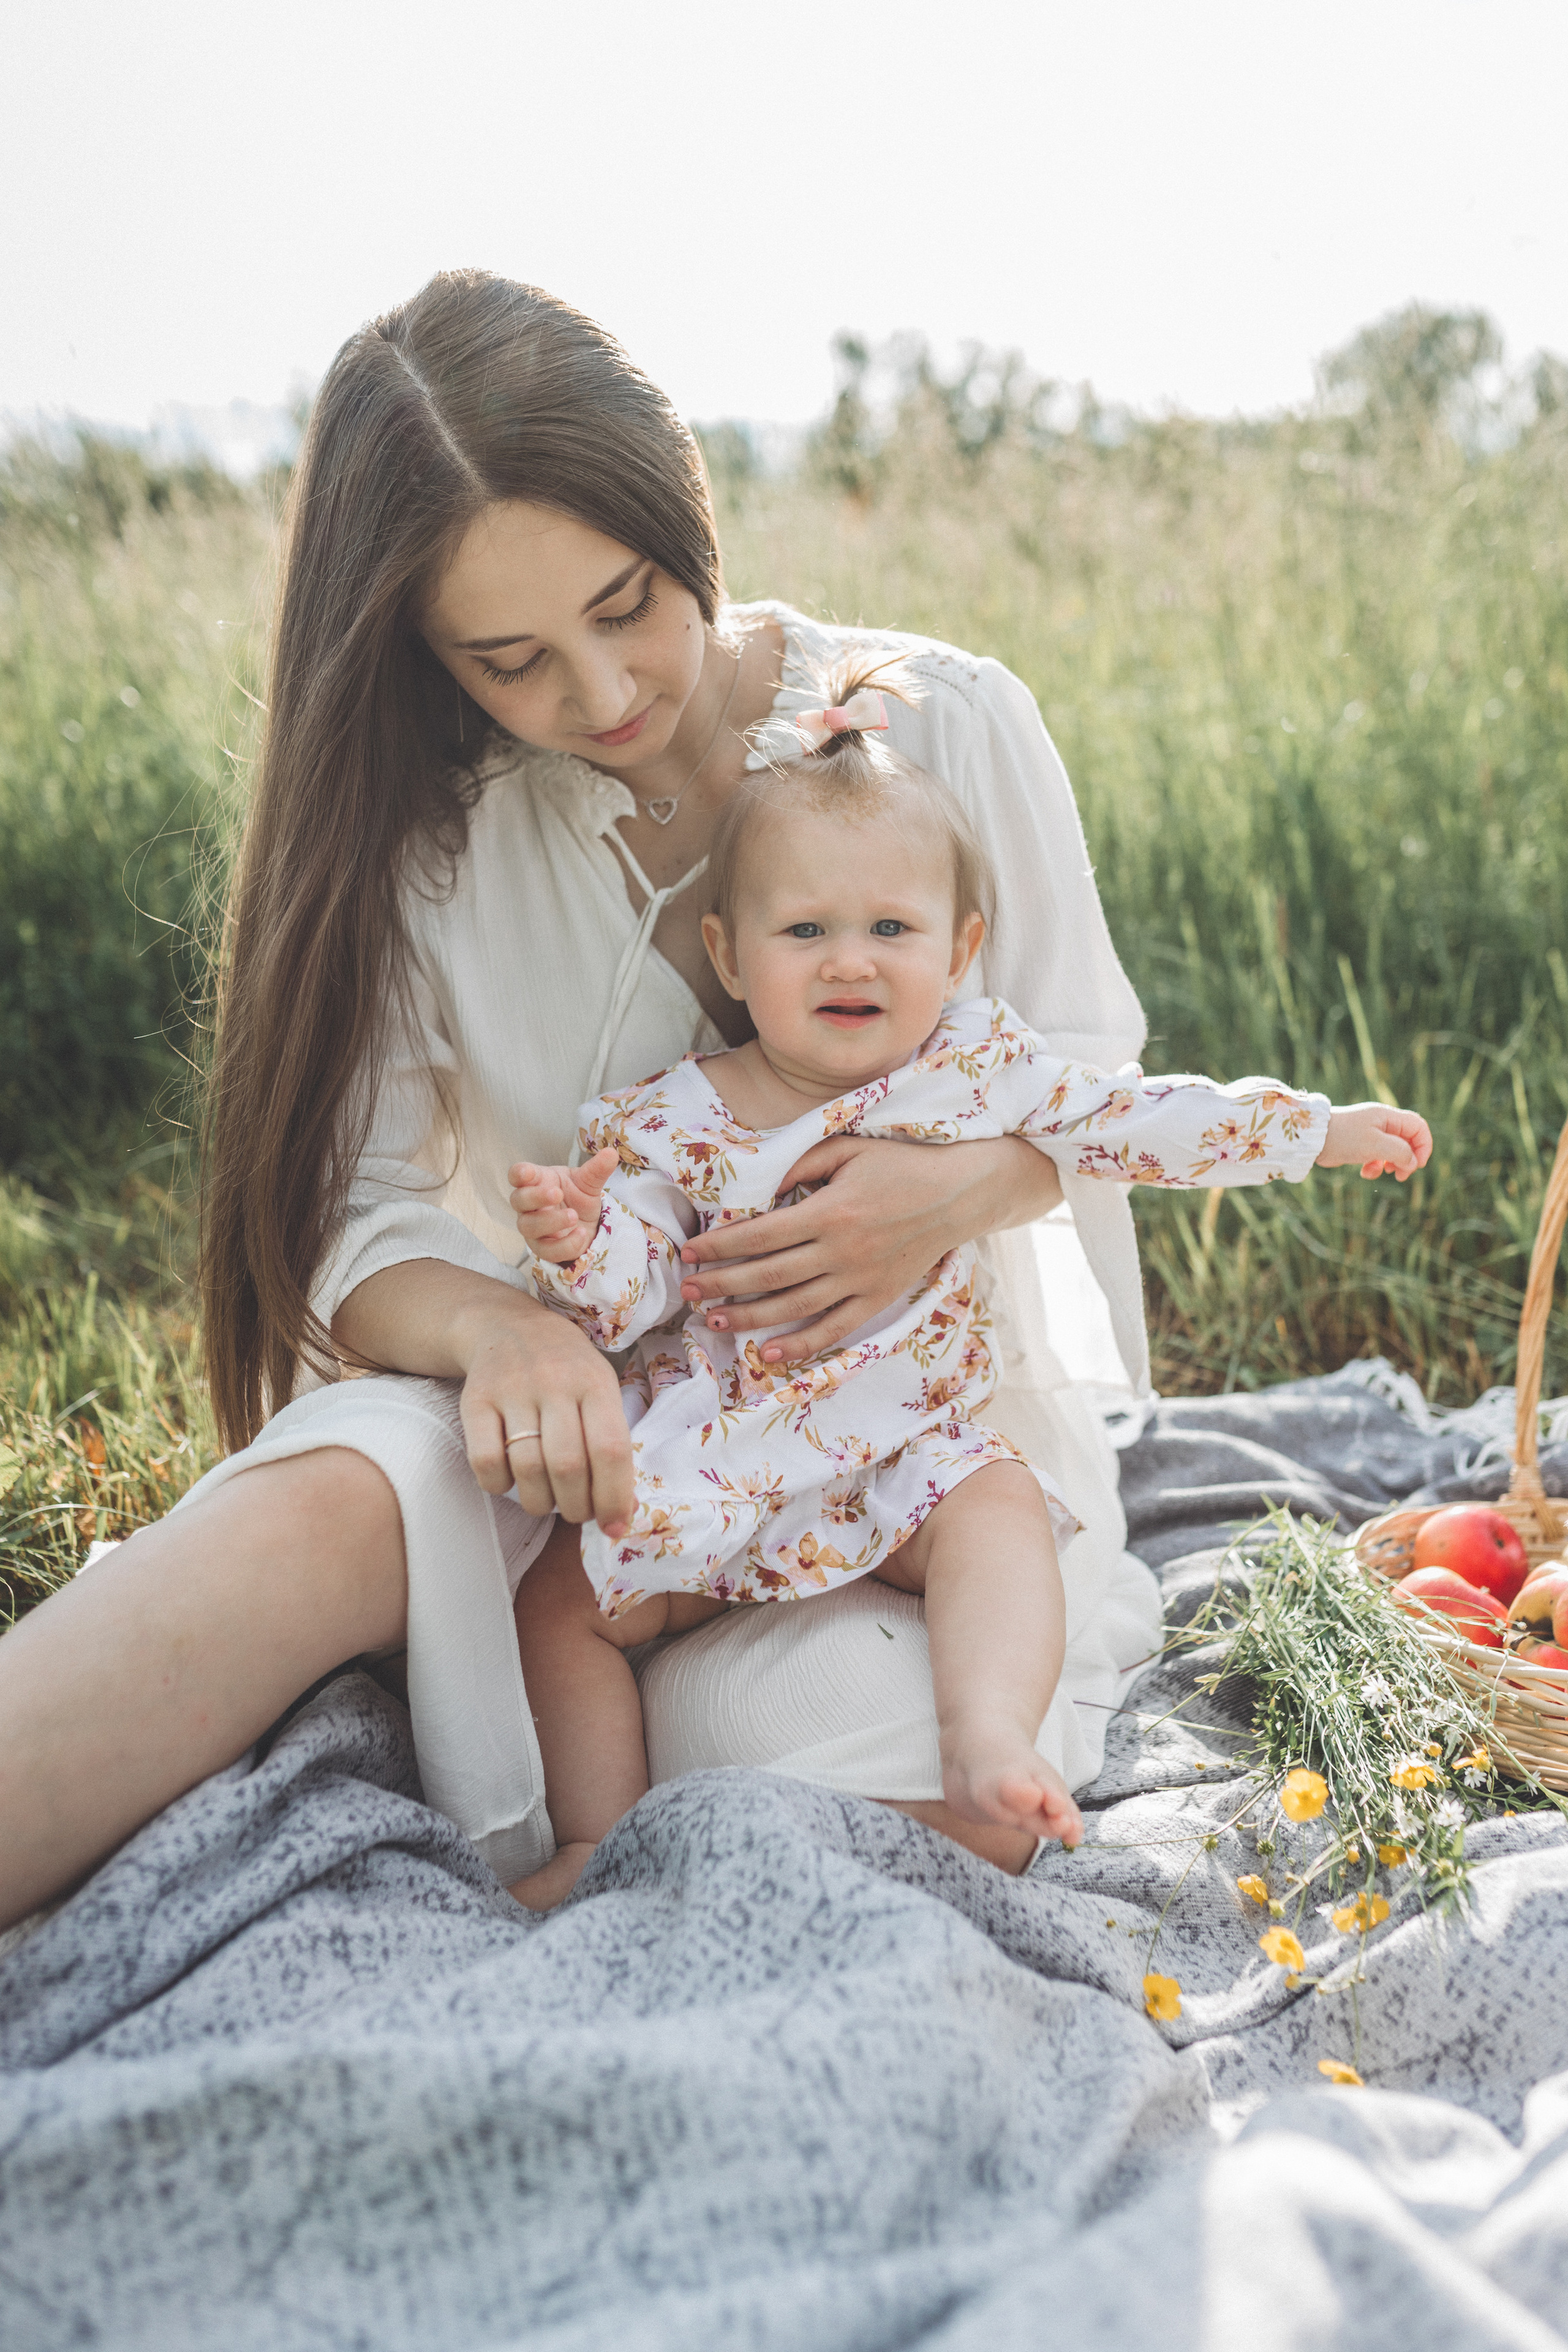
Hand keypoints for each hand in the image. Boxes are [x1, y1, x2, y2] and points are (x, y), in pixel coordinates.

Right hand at [453, 1290, 632, 1535]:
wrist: (507, 1325)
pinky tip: (510, 1482)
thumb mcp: (599, 1390)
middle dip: (577, 1507)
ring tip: (547, 1503)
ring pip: (527, 1468)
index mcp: (595, 1382)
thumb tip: (622, 1514)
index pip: (611, 1449)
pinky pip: (485, 1461)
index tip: (614, 1526)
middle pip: (568, 1465)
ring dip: (540, 1503)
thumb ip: (611, 1444)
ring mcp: (512, 1389)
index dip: (614, 1497)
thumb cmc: (566, 1369)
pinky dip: (499, 1485)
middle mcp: (554, 1382)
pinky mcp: (475, 1400)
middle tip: (578, 1514)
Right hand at [508, 1146, 618, 1262]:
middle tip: (558, 1193)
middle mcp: (529, 1205)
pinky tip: (580, 1234)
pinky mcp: (543, 1248)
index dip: (519, 1174)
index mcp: (536, 1181)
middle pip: (519, 1200)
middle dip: (536, 1196)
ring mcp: (533, 1227)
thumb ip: (596, 1169)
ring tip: (574, 1216)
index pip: (517, 1175)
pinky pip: (547, 1250)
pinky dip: (565, 1244)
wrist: (586, 1223)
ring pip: (529, 1226)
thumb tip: (611, 1153)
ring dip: (551, 1221)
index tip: (528, 1173)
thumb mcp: (588, 1182)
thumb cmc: (577, 1196)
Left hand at [675, 1134, 1055, 1366]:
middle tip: (686, 1291)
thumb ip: (799, 1166)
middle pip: (768, 1274)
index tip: (691, 1253)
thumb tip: (757, 1190)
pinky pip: (834, 1328)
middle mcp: (841, 1251)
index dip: (720, 1246)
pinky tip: (770, 1351)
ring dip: (749, 1316)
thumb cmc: (898, 1164)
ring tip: (713, 1320)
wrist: (957, 1194)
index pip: (760, 1235)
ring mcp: (860, 1280)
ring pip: (794, 1306)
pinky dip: (802, 1343)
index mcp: (829, 1211)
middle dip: (722, 1284)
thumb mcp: (846, 1150)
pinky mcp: (877, 1299)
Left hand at [1318, 1102, 1432, 1180]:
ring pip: (1393, 1152)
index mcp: (1388, 1117)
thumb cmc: (1344, 1137)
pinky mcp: (1360, 1145)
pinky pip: (1377, 1158)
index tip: (1418, 1164)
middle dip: (1407, 1159)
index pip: (1419, 1127)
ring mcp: (1371, 1134)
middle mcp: (1382, 1123)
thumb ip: (1399, 1152)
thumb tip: (1413, 1163)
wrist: (1312, 1139)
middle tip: (1401, 1175)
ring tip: (1384, 1172)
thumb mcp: (1376, 1145)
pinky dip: (1375, 1167)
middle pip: (1408, 1141)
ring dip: (1392, 1165)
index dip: (1424, 1146)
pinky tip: (1365, 1172)